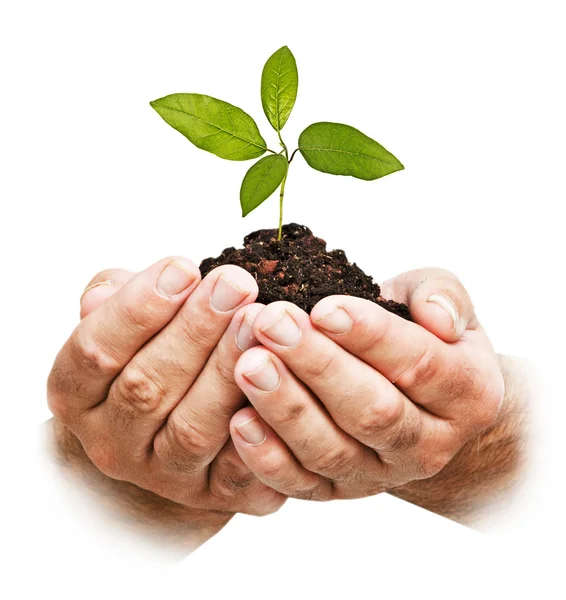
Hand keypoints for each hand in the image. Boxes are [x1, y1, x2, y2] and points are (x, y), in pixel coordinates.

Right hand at [47, 257, 284, 515]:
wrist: (164, 431)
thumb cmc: (147, 357)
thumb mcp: (120, 321)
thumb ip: (114, 301)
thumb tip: (115, 290)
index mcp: (77, 395)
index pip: (95, 351)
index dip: (138, 308)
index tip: (184, 267)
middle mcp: (112, 442)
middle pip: (147, 388)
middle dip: (194, 331)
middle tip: (235, 284)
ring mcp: (162, 475)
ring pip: (192, 429)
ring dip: (226, 372)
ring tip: (258, 321)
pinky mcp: (212, 494)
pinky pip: (236, 470)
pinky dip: (259, 430)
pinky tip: (282, 382)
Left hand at [227, 269, 504, 504]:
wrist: (416, 398)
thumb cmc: (421, 335)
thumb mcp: (442, 302)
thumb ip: (444, 296)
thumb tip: (438, 316)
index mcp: (466, 392)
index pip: (420, 365)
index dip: (371, 336)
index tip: (324, 309)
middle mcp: (427, 444)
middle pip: (372, 411)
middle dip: (318, 366)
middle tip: (271, 324)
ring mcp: (379, 474)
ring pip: (331, 450)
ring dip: (286, 408)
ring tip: (248, 364)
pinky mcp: (336, 490)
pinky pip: (301, 483)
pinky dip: (267, 458)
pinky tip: (238, 421)